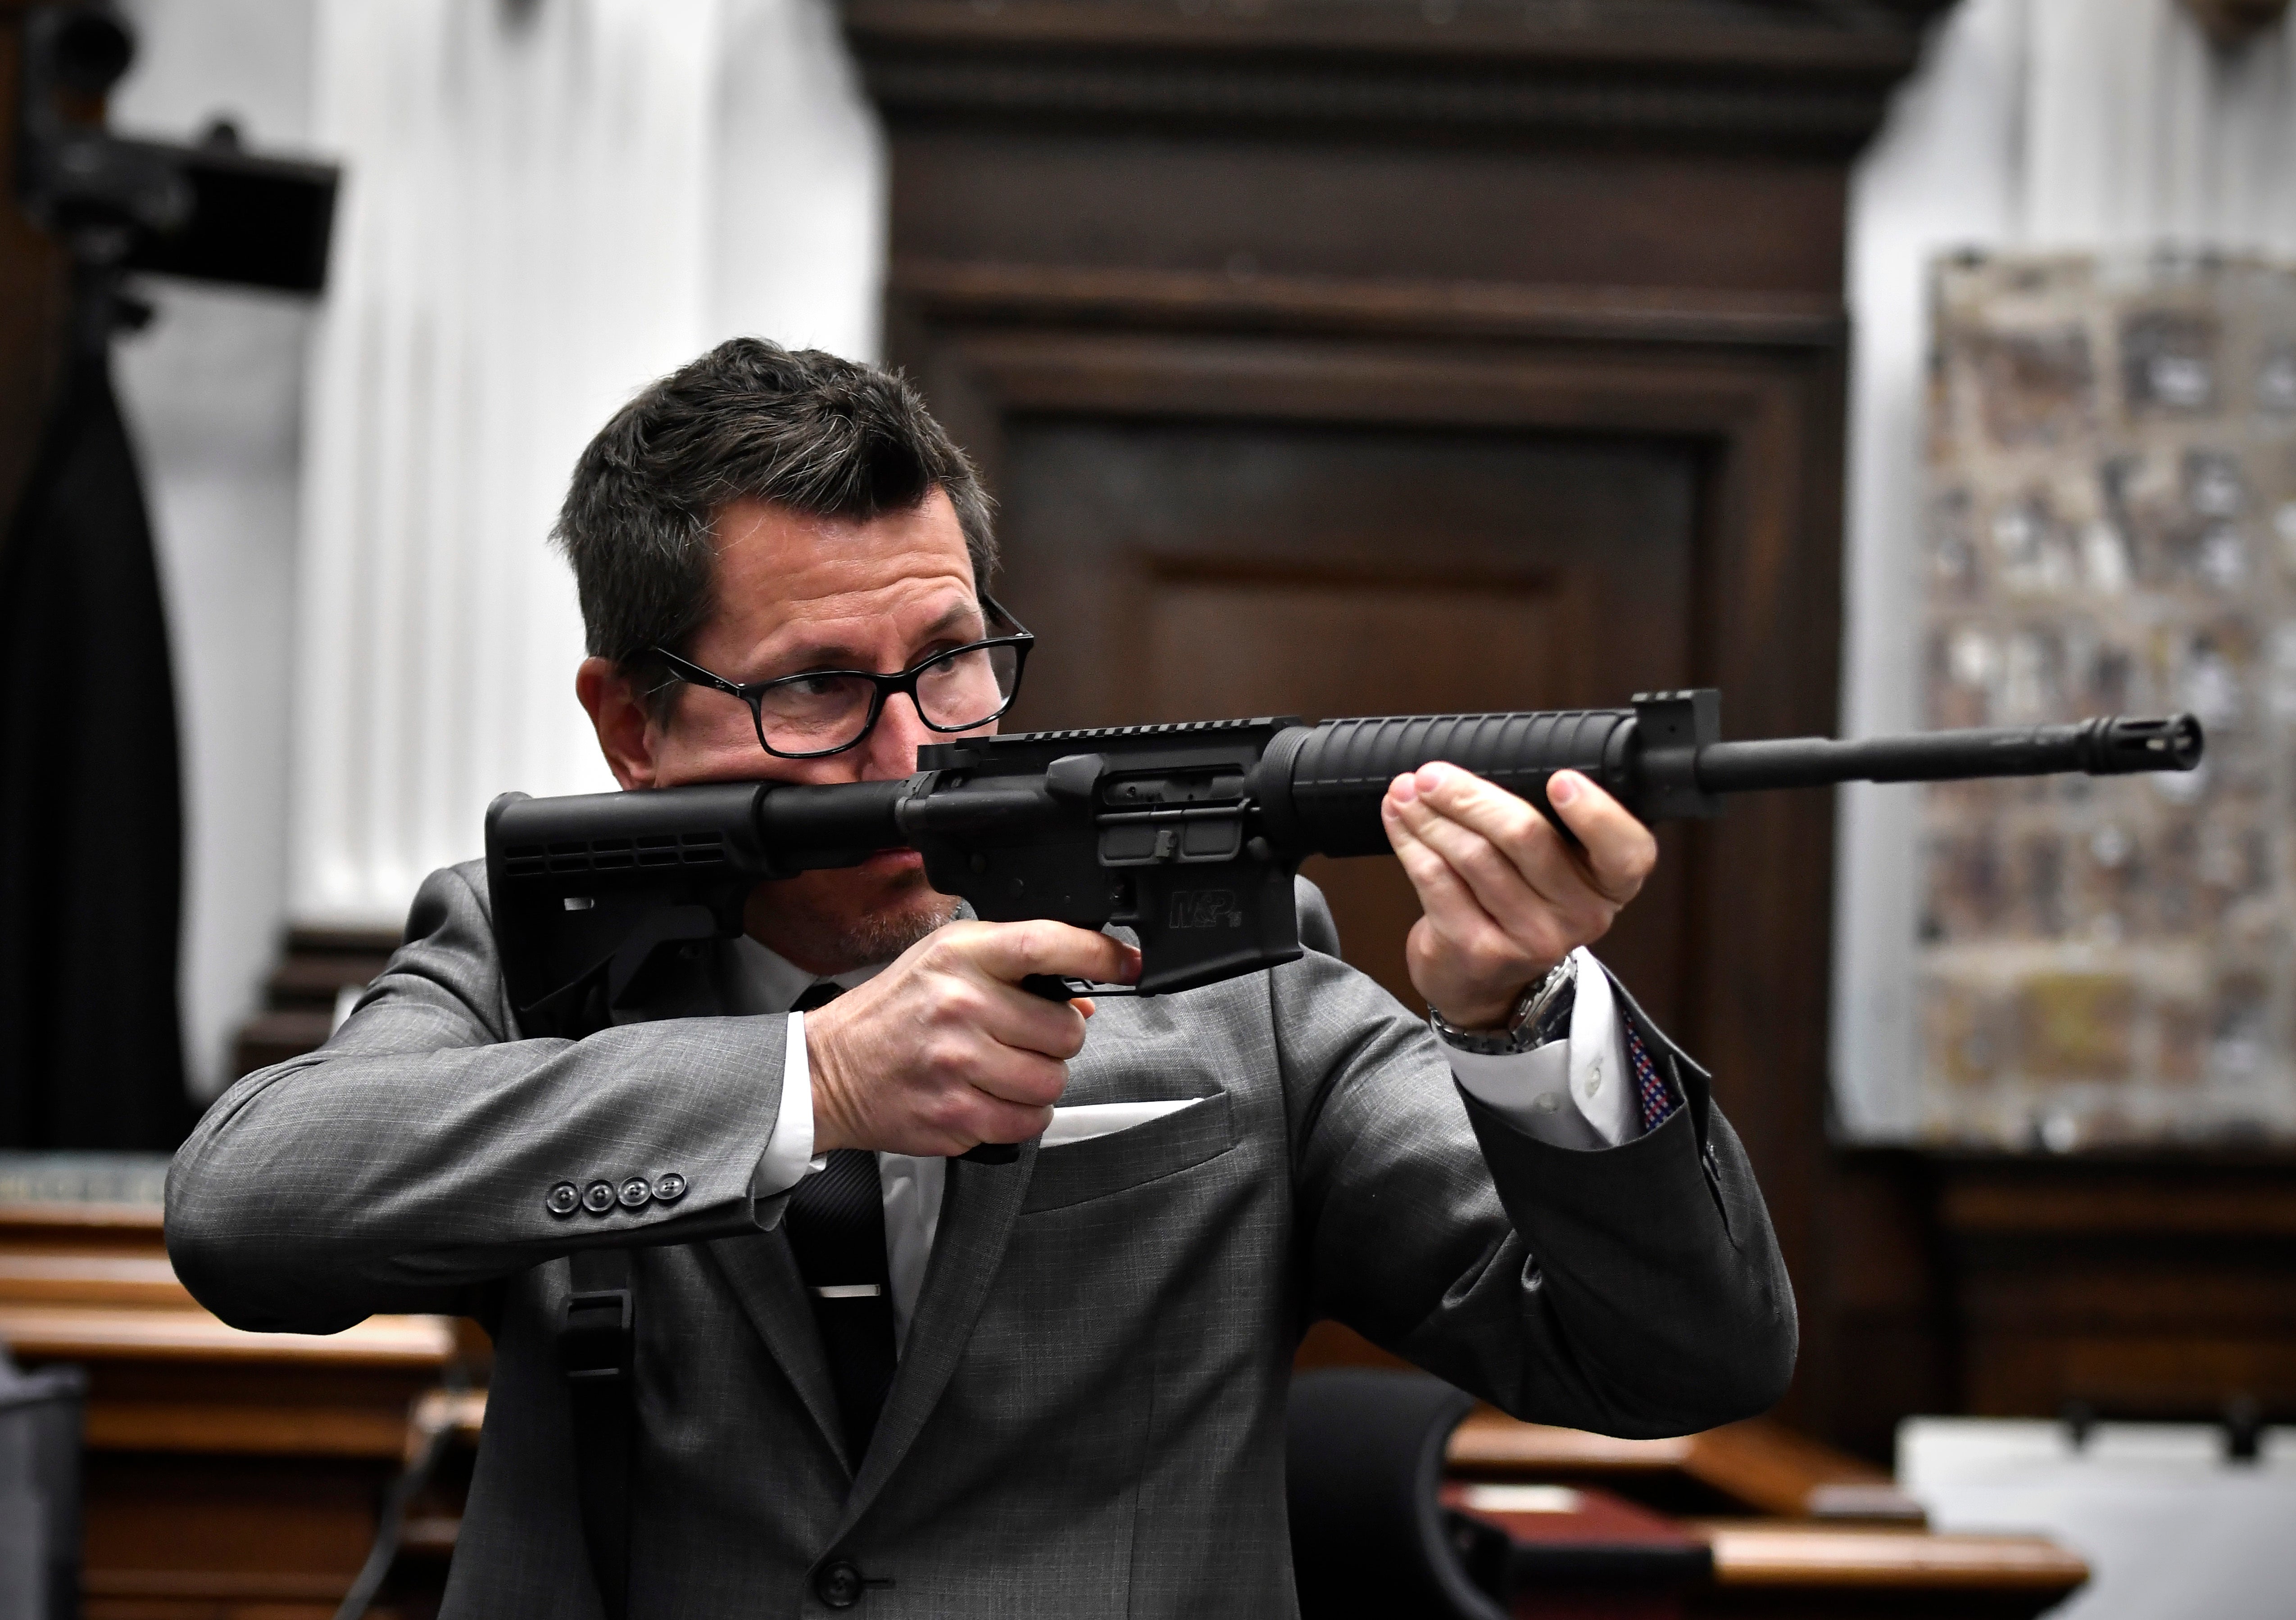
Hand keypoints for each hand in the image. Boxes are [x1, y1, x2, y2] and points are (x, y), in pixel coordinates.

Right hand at [804, 920, 1140, 1156]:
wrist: (828, 1070)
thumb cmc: (893, 1012)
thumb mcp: (945, 962)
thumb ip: (1014, 970)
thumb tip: (1082, 1002)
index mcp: (960, 956)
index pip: (1046, 944)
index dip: (1098, 954)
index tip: (1126, 964)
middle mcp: (960, 1005)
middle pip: (1064, 1031)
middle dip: (1054, 1039)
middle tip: (1021, 1037)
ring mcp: (956, 1064)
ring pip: (1051, 1082)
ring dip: (1038, 1081)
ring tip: (1002, 1069)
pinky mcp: (954, 1115)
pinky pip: (1027, 1122)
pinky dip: (1021, 1115)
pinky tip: (991, 1096)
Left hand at [1381, 764, 1655, 1031]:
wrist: (1483, 984)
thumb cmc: (1518, 904)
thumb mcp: (1552, 870)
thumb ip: (1542, 823)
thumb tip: (1476, 769)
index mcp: (1609, 885)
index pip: (1625, 851)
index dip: (1596, 814)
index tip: (1559, 778)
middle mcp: (1580, 915)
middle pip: (1524, 836)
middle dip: (1469, 795)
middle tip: (1432, 775)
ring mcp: (1530, 938)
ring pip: (1471, 854)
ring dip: (1429, 816)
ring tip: (1406, 792)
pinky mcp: (1479, 949)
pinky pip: (1436, 880)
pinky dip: (1410, 842)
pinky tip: (1398, 821)